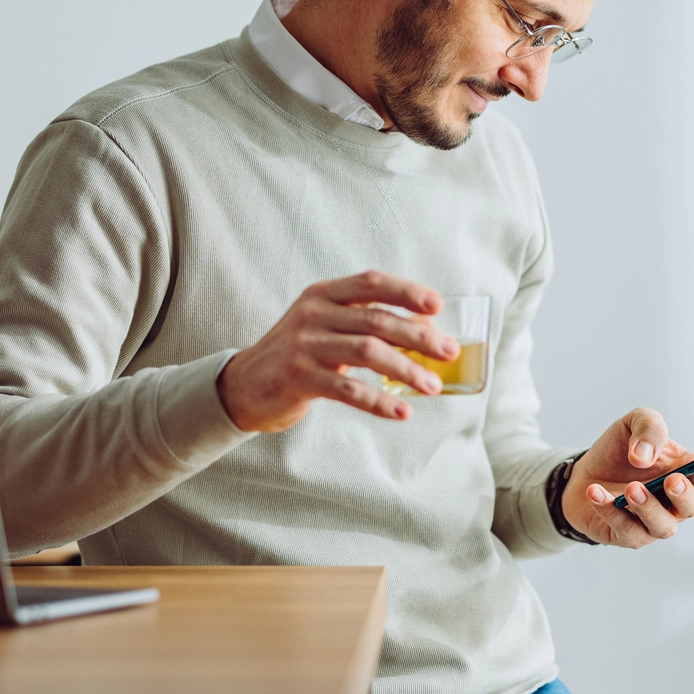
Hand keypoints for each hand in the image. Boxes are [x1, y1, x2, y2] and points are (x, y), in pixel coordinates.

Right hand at [216, 271, 458, 432]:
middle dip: (419, 336)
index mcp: (323, 294)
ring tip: (433, 385)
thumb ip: (366, 323)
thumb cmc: (297, 355)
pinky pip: (348, 390)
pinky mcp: (299, 378)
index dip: (407, 291)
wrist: (244, 385)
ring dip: (406, 369)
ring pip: (368, 352)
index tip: (437, 306)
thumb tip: (425, 329)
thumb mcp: (326, 327)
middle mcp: (313, 313)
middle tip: (449, 351)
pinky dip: (379, 402)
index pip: (371, 282)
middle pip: (377, 320)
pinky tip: (401, 411)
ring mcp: (305, 345)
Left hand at [560, 407, 693, 546]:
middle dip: (684, 494)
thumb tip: (644, 456)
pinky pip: (627, 529)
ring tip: (630, 489)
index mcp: (690, 470)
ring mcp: (655, 522)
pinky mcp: (629, 536)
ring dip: (648, 507)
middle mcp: (677, 501)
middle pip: (693, 505)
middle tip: (671, 480)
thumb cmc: (619, 452)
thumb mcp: (634, 423)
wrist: (581, 475)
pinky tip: (596, 492)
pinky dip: (611, 510)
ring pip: (663, 526)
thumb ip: (649, 427)